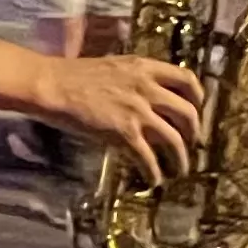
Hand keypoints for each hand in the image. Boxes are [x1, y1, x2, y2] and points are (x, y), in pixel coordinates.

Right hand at [33, 51, 206, 185]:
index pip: (187, 80)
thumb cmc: (72, 75)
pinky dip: (154, 173)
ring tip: (179, 169)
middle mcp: (147, 88)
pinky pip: (149, 158)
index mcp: (143, 68)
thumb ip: (135, 80)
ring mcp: (137, 111)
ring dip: (181, 159)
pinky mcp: (124, 133)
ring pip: (175, 140)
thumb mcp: (112, 67)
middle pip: (188, 113)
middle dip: (194, 133)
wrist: (49, 85)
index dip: (198, 97)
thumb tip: (149, 100)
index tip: (197, 109)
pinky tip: (153, 180)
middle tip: (190, 143)